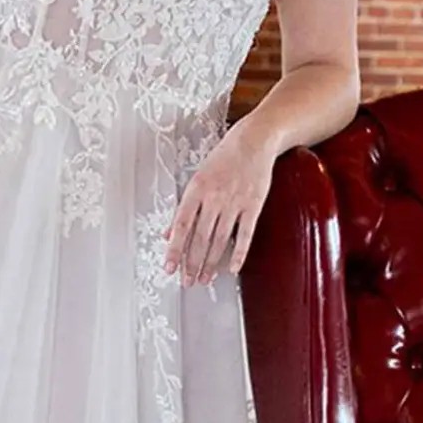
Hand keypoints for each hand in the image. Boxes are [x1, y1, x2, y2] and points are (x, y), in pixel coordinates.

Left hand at [164, 122, 278, 286]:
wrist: (254, 141)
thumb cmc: (224, 158)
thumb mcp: (197, 178)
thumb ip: (184, 207)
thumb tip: (168, 232)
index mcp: (196, 189)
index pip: (181, 225)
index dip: (175, 249)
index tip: (169, 267)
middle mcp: (214, 198)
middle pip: (201, 237)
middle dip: (192, 263)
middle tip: (187, 281)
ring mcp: (235, 202)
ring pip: (220, 240)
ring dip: (211, 262)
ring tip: (204, 279)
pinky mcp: (253, 205)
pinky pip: (245, 235)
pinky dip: (239, 253)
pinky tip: (232, 268)